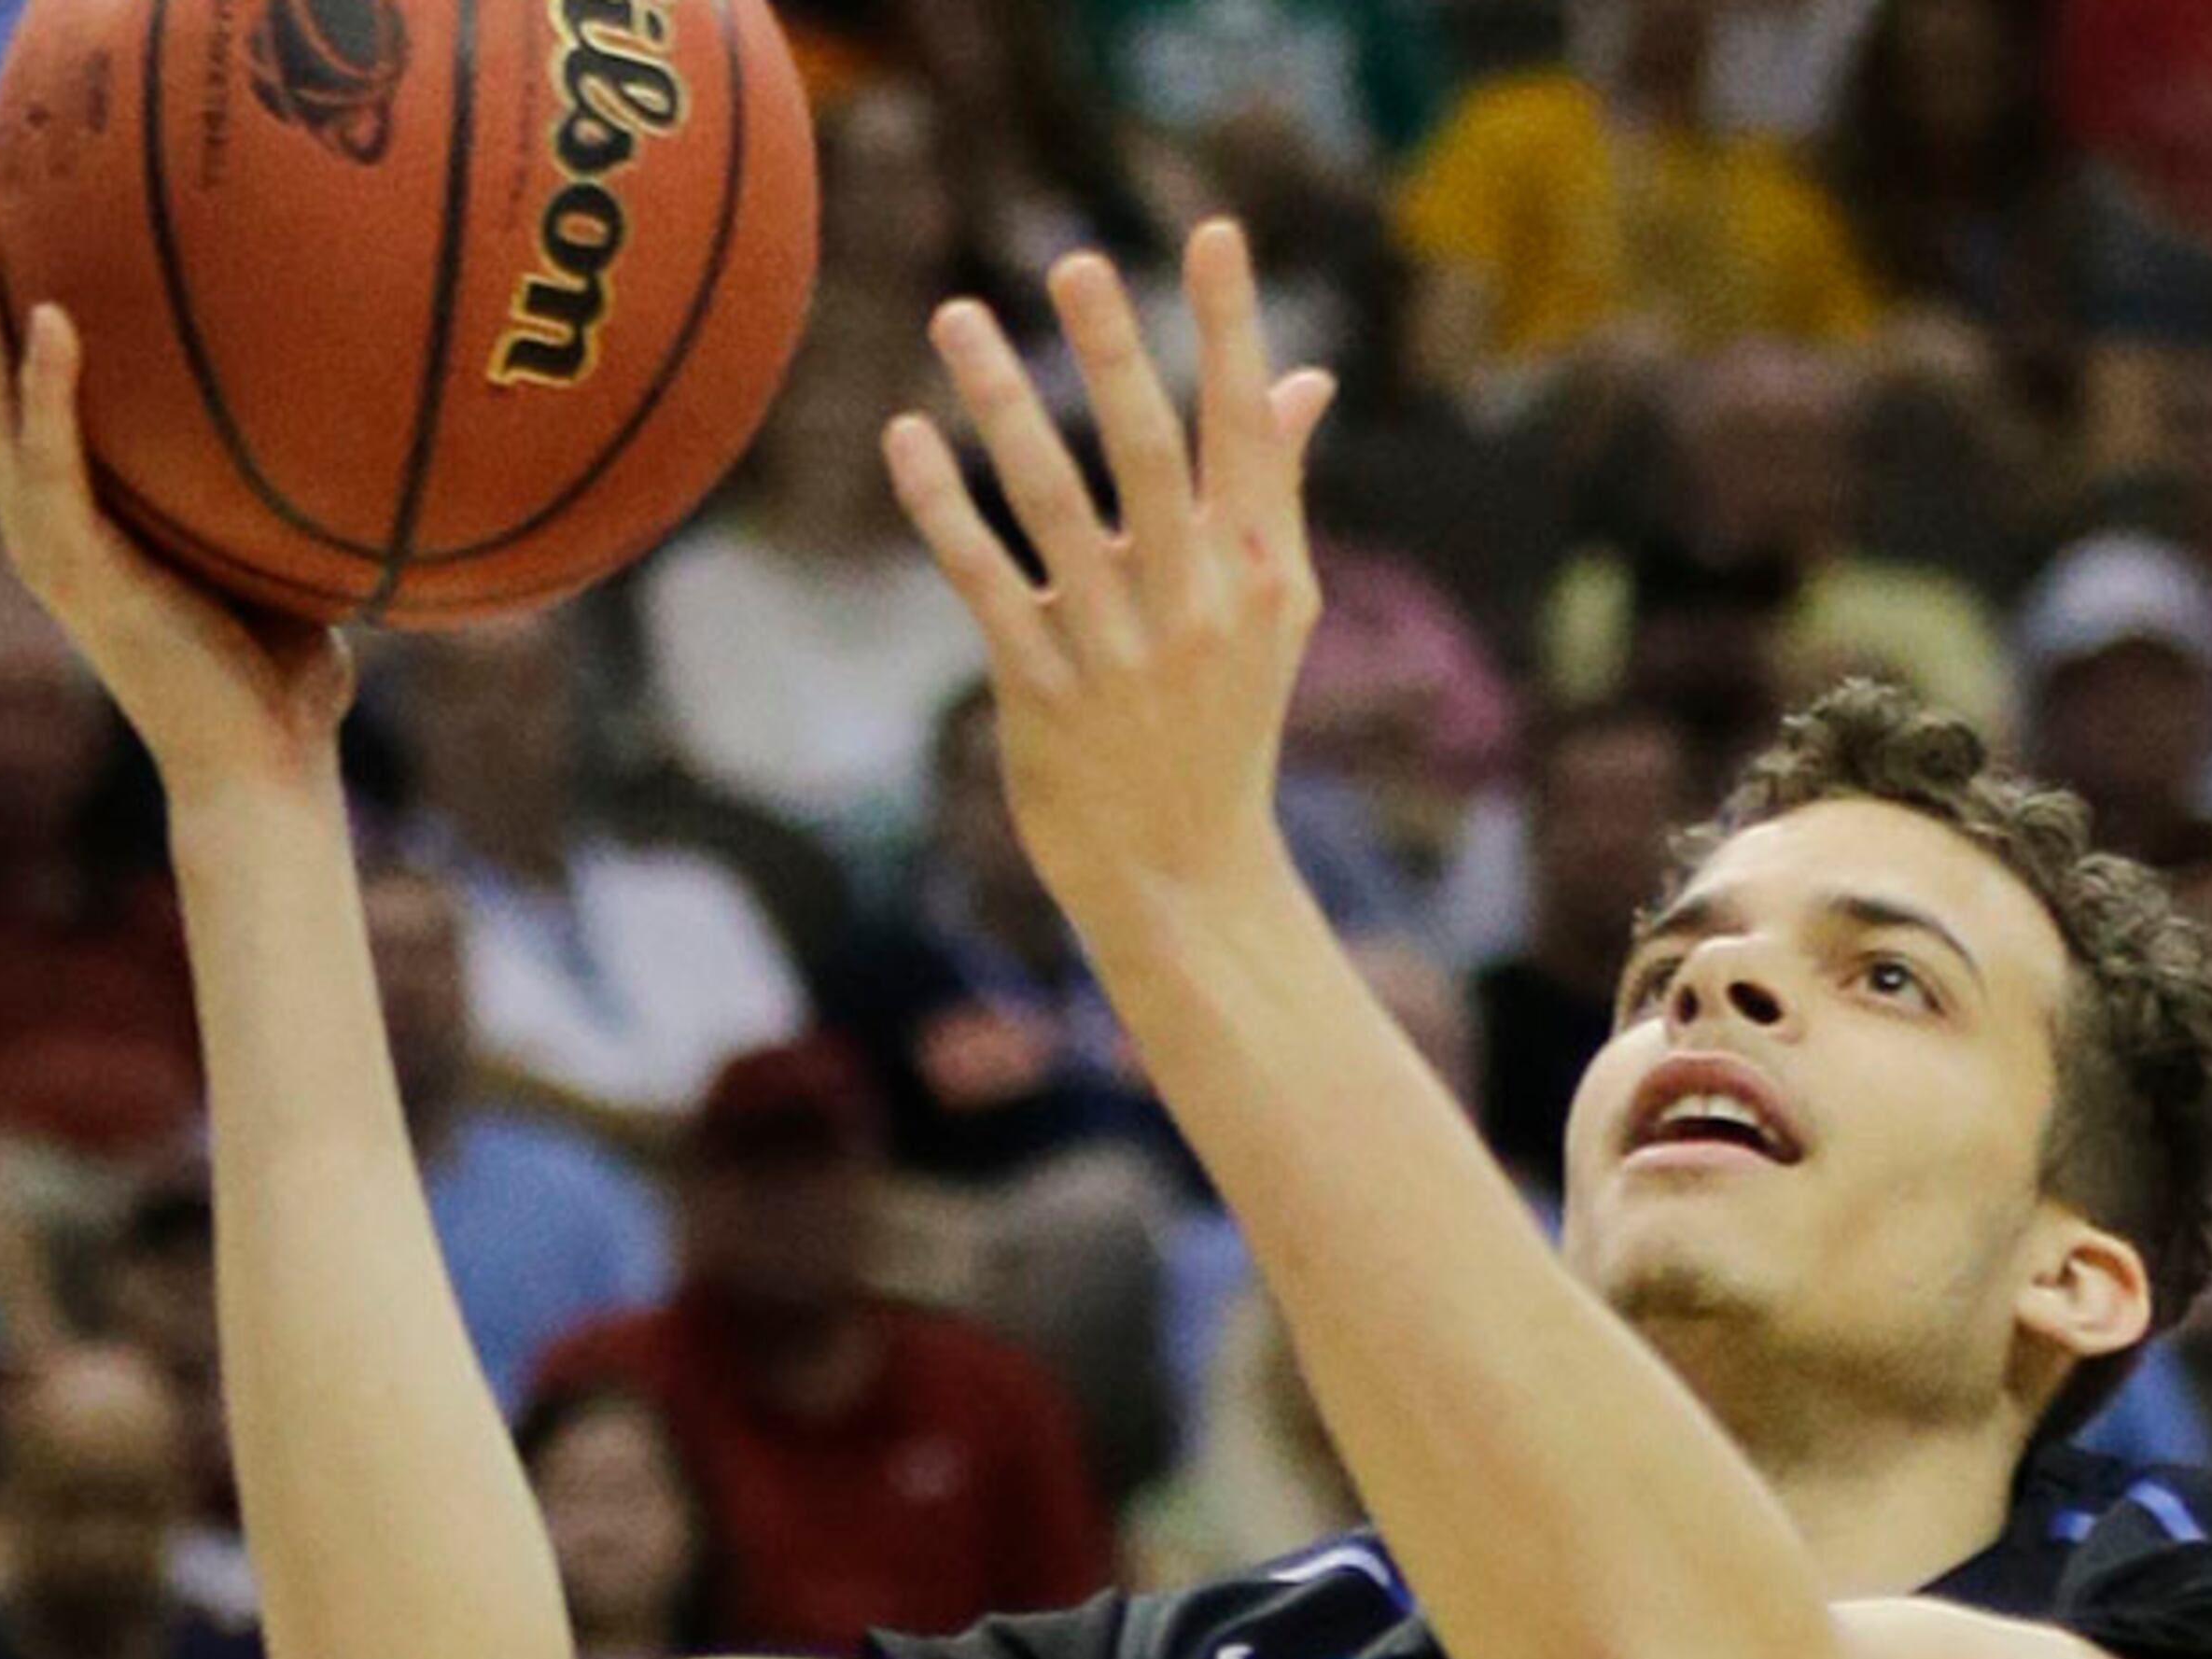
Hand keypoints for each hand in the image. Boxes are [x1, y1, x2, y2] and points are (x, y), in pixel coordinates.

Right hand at [0, 161, 353, 802]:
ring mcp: (47, 541)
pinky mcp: (77, 570)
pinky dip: (51, 391)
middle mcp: (39, 515)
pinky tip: (61, 321)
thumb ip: (279, 480)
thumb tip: (362, 404)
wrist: (266, 768)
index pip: (13, 382)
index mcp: (74, 509)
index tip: (13, 204)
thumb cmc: (287, 673)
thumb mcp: (277, 549)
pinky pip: (53, 463)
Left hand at [884, 224, 1335, 918]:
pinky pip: (983, 581)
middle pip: (1149, 452)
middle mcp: (1192, 599)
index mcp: (1257, 568)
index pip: (1246, 426)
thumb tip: (1305, 379)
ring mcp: (1114, 645)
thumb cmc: (1228, 723)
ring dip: (1003, 405)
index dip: (1231, 328)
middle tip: (1076, 261)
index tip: (1213, 232)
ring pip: (1051, 504)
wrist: (1187, 873)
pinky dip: (942, 508)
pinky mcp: (1040, 690)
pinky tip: (906, 434)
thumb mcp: (1276, 609)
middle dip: (1115, 352)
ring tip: (955, 315)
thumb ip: (1280, 488)